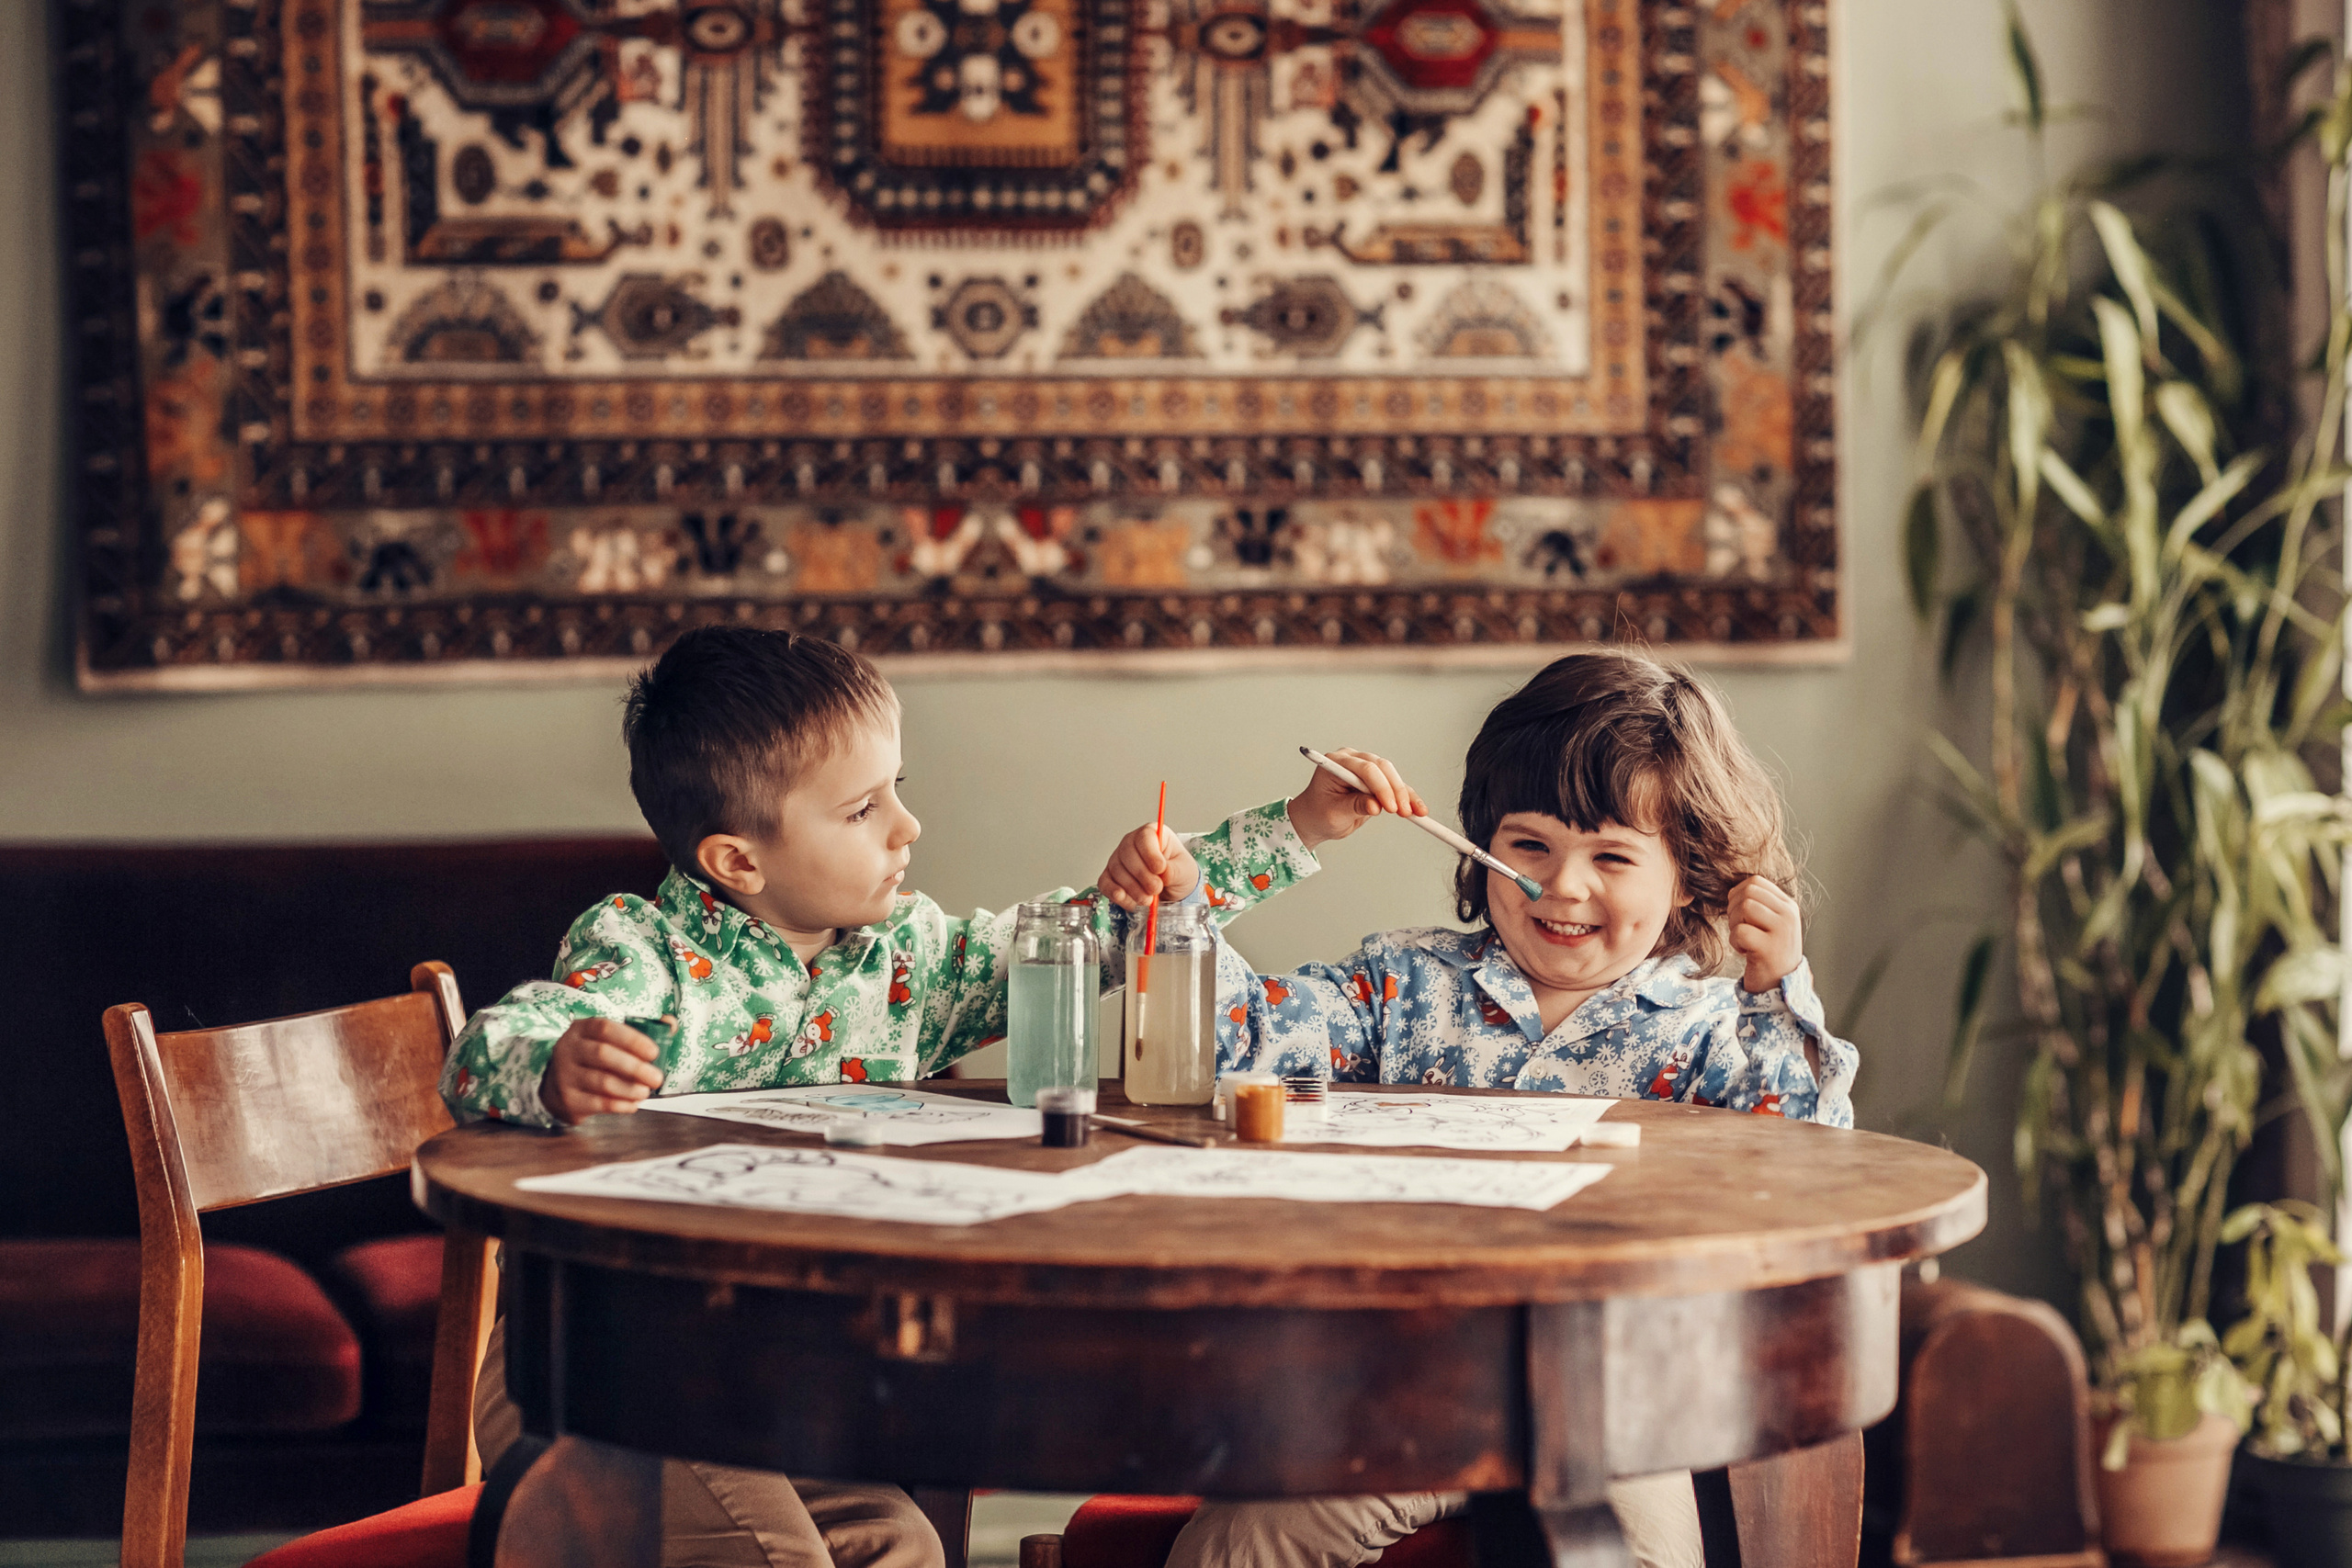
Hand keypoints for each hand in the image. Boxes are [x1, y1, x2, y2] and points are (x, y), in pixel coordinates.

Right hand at [540, 1017, 663, 1123]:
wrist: (558, 1087)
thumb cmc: (593, 1060)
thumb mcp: (608, 1040)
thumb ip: (639, 1031)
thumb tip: (670, 1023)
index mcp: (581, 1029)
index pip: (605, 1028)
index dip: (632, 1039)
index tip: (654, 1052)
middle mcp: (568, 1049)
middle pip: (603, 1055)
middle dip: (635, 1068)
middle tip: (656, 1078)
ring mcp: (565, 1075)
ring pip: (602, 1082)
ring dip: (630, 1089)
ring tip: (646, 1092)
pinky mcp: (568, 1099)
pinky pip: (599, 1103)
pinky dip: (621, 1105)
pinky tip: (633, 1103)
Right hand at [1099, 824, 1200, 909]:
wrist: (1172, 889)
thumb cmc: (1178, 872)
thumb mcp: (1185, 871)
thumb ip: (1174, 871)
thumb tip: (1162, 873)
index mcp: (1151, 834)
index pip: (1144, 837)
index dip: (1150, 853)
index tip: (1160, 869)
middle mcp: (1131, 843)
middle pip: (1127, 853)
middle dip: (1142, 875)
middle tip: (1156, 889)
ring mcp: (1118, 860)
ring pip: (1117, 870)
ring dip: (1133, 889)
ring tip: (1149, 899)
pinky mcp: (1110, 877)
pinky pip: (1105, 884)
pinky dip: (1117, 895)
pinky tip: (1131, 902)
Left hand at [1288, 748, 1425, 849]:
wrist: (1315, 819)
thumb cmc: (1318, 814)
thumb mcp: (1334, 814)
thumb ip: (1354, 807)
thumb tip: (1375, 806)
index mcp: (1336, 763)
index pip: (1364, 769)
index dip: (1380, 787)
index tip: (1389, 807)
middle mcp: (1352, 760)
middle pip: (1382, 768)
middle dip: (1396, 791)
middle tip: (1404, 811)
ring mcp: (1364, 768)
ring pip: (1392, 776)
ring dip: (1405, 794)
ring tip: (1416, 812)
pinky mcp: (1375, 779)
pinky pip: (1395, 786)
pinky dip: (1407, 797)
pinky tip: (1418, 808)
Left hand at [1728, 876, 1803, 992]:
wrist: (1780, 985)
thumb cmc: (1769, 952)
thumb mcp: (1771, 923)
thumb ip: (1759, 904)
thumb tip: (1734, 890)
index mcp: (1788, 905)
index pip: (1756, 881)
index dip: (1738, 894)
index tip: (1740, 915)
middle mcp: (1788, 914)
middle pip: (1748, 892)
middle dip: (1734, 908)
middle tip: (1740, 928)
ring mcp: (1781, 931)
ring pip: (1744, 908)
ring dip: (1734, 924)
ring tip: (1743, 939)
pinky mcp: (1769, 948)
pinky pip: (1740, 931)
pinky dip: (1735, 942)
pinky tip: (1745, 952)